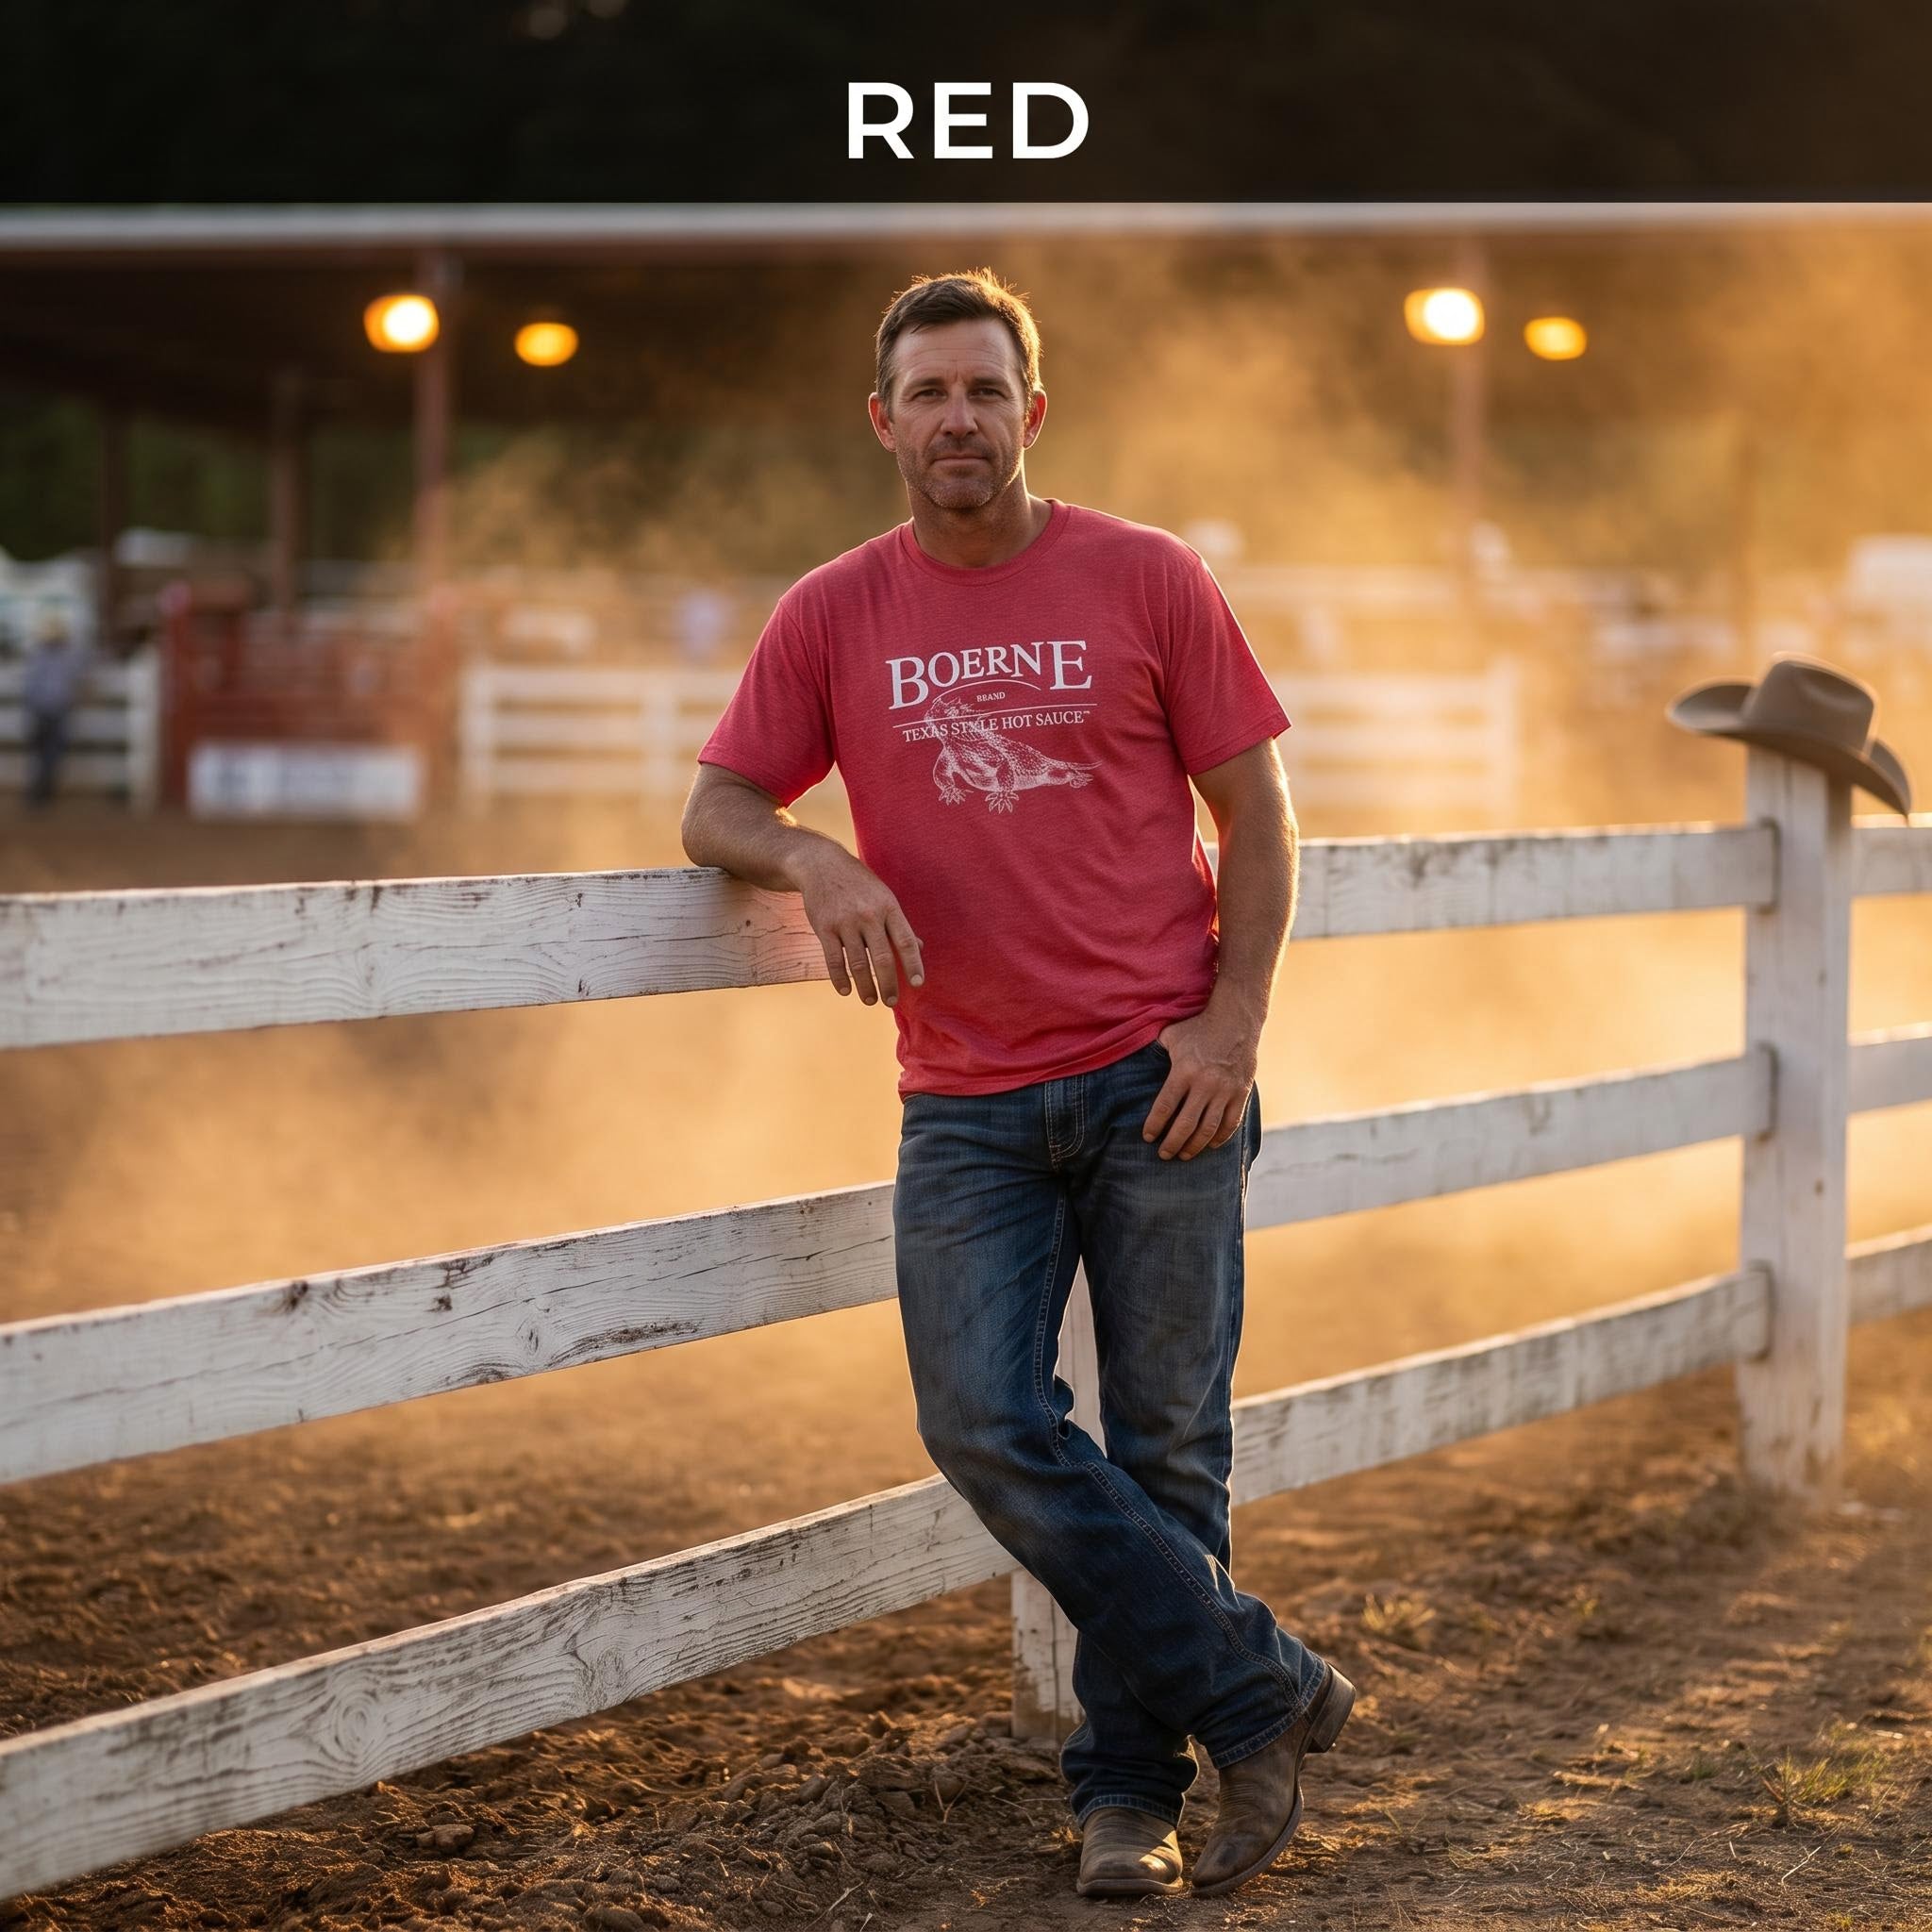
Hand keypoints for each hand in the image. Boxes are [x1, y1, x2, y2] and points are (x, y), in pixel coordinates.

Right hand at [794, 846, 924, 1008]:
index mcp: (888, 907)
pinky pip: (834, 960)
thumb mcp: (883, 896)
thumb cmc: (858, 884)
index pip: (905, 941)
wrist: (821, 864)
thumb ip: (898, 924)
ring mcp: (845, 922)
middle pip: (882, 957)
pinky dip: (840, 979)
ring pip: (857, 963)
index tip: (918, 983)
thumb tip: (919, 947)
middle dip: (888, 983)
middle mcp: (868, 915)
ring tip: (871, 1000)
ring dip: (865, 986)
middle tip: (891, 1002)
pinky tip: (846, 991)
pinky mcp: (824, 927)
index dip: (913, 963)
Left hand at [1142, 1006, 1259, 1159]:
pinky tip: (1210, 1145)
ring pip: (1208, 1129)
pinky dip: (1220, 1138)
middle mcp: (1205, 1084)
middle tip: (1163, 1155)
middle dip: (1172, 1144)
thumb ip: (1156, 1051)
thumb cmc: (1199, 1026)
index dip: (1155, 1125)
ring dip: (1195, 1146)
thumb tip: (1137, 1061)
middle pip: (1185, 1124)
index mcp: (1184, 1070)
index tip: (1148, 1137)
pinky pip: (1231, 1123)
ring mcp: (1225, 1090)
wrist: (1236, 1019)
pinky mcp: (1241, 1093)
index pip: (1165, 1106)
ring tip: (1184, 1155)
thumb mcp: (1172, 1035)